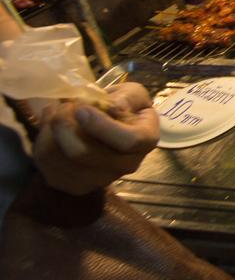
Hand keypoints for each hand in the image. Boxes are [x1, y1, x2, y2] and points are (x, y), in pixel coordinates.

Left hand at [32, 82, 158, 194]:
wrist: (112, 126)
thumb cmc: (124, 106)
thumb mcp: (132, 93)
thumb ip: (125, 97)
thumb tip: (110, 107)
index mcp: (146, 140)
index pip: (127, 141)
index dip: (100, 126)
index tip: (81, 109)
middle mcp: (127, 166)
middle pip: (83, 153)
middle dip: (64, 124)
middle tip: (63, 105)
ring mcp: (100, 180)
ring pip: (61, 159)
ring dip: (51, 131)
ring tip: (55, 112)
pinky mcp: (75, 185)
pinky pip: (48, 165)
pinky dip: (43, 142)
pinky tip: (50, 129)